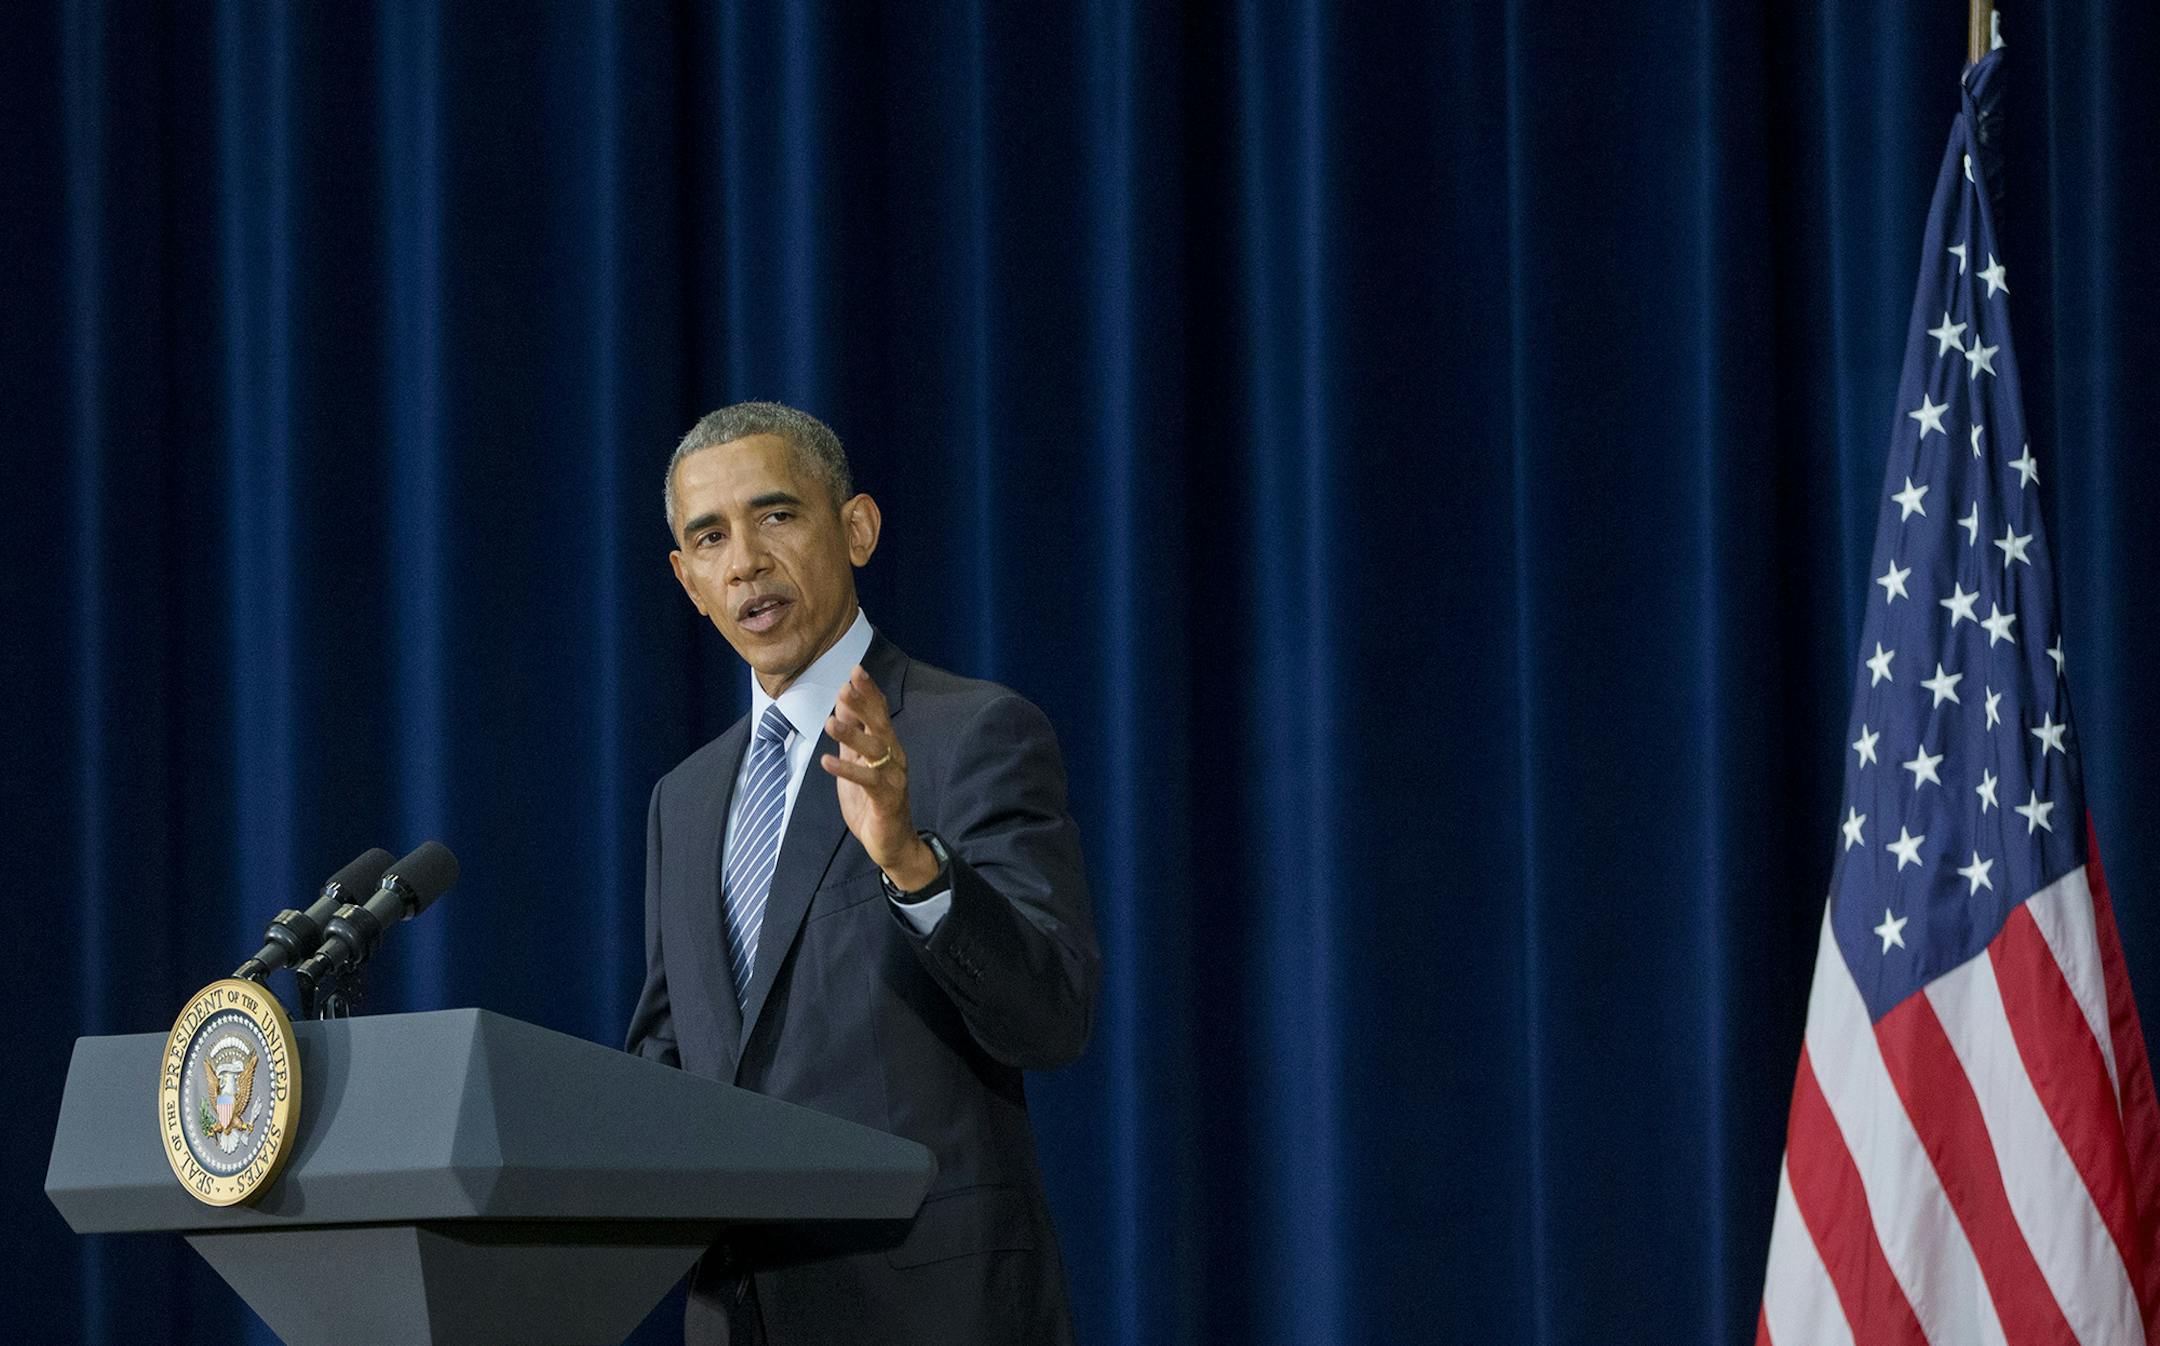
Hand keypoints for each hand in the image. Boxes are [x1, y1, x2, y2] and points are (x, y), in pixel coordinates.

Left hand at [821, 666, 938, 890]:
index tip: (855, 671)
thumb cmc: (873, 802)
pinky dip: (847, 771)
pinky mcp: (886, 800)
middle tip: (847, 686)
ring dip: (851, 736)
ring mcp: (893, 778)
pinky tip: (826, 762)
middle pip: (880, 725)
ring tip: (829, 723)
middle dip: (864, 705)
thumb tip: (841, 706)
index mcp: (888, 747)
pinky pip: (867, 781)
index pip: (879, 713)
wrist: (892, 843)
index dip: (868, 693)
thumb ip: (851, 736)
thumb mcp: (856, 763)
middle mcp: (895, 758)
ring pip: (874, 751)